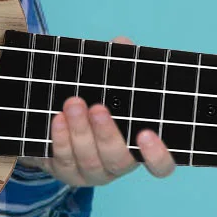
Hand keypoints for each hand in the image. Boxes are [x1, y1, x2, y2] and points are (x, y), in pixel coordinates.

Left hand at [40, 36, 176, 186]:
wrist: (55, 119)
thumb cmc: (96, 100)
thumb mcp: (109, 84)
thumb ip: (119, 66)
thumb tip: (123, 44)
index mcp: (139, 147)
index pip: (161, 166)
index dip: (158, 156)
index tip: (146, 134)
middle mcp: (118, 165)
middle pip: (118, 160)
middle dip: (106, 134)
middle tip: (97, 108)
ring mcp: (92, 172)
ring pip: (89, 161)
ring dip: (80, 132)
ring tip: (72, 104)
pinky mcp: (66, 172)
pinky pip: (64, 161)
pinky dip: (61, 139)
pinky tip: (57, 119)